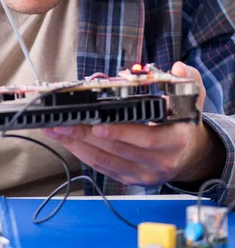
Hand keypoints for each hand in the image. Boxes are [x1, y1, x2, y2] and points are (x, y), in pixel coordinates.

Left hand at [43, 62, 224, 185]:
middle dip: (85, 135)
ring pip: (104, 160)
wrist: (191, 155)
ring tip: (56, 129)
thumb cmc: (184, 123)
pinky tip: (67, 140)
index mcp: (175, 140)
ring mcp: (142, 174)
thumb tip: (178, 68)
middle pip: (117, 150)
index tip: (97, 124)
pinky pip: (101, 167)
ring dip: (77, 144)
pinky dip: (81, 153)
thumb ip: (188, 81)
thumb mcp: (192, 99)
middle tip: (62, 122)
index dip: (121, 132)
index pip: (146, 138)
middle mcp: (159, 162)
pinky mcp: (129, 179)